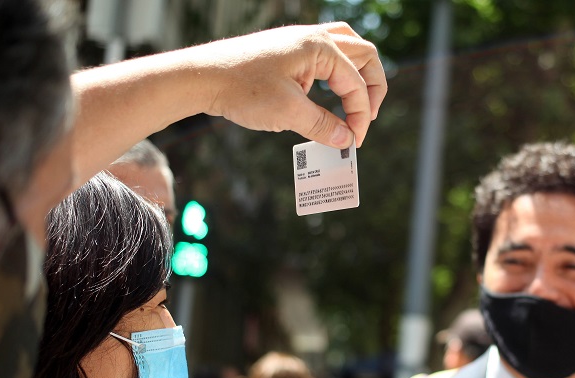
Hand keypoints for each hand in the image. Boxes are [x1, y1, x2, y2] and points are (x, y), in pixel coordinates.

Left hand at [197, 22, 386, 147]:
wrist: (202, 77)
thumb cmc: (242, 89)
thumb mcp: (288, 113)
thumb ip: (323, 126)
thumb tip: (347, 140)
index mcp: (319, 47)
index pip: (356, 83)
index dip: (360, 115)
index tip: (353, 142)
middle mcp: (314, 37)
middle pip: (364, 56)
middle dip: (372, 89)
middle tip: (367, 118)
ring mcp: (300, 41)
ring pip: (347, 49)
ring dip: (358, 75)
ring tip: (358, 101)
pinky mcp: (288, 51)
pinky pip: (326, 55)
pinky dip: (337, 73)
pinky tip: (329, 92)